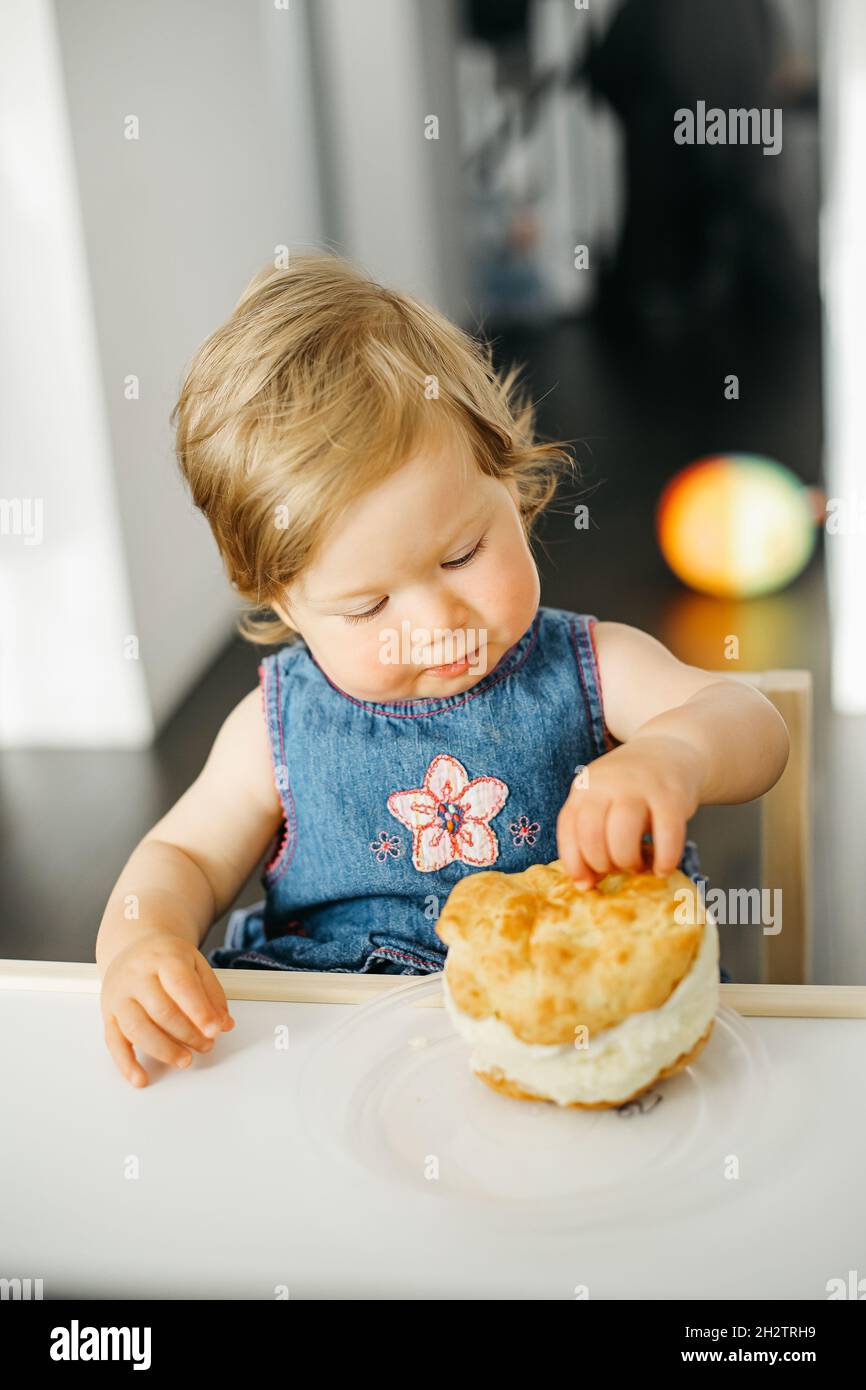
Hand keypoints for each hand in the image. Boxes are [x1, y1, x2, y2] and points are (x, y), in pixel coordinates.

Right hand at [100, 932, 233, 1087]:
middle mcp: (136, 975)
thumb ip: (212, 993)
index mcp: (163, 958)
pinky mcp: (108, 1015)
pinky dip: (126, 1064)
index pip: (181, 985)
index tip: (214, 1030)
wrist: (133, 947)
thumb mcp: (196, 964)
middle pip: (160, 1010)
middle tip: (206, 1046)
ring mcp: (119, 996)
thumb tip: (224, 1024)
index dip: (199, 1010)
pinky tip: (141, 1078)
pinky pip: (113, 1043)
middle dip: (187, 1034)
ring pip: (136, 1028)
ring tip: (185, 1061)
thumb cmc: (167, 959)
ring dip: (163, 1050)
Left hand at [556, 736, 703, 887]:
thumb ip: (590, 834)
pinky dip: (664, 860)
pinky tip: (663, 868)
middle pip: (591, 834)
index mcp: (585, 786)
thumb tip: (585, 885)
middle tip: (618, 869)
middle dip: (602, 864)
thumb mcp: (602, 799)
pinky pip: (666, 836)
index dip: (574, 862)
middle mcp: (607, 783)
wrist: (671, 749)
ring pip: (622, 836)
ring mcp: (640, 787)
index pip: (568, 827)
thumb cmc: (631, 788)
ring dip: (628, 862)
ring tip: (638, 866)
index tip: (586, 883)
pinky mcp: (672, 795)